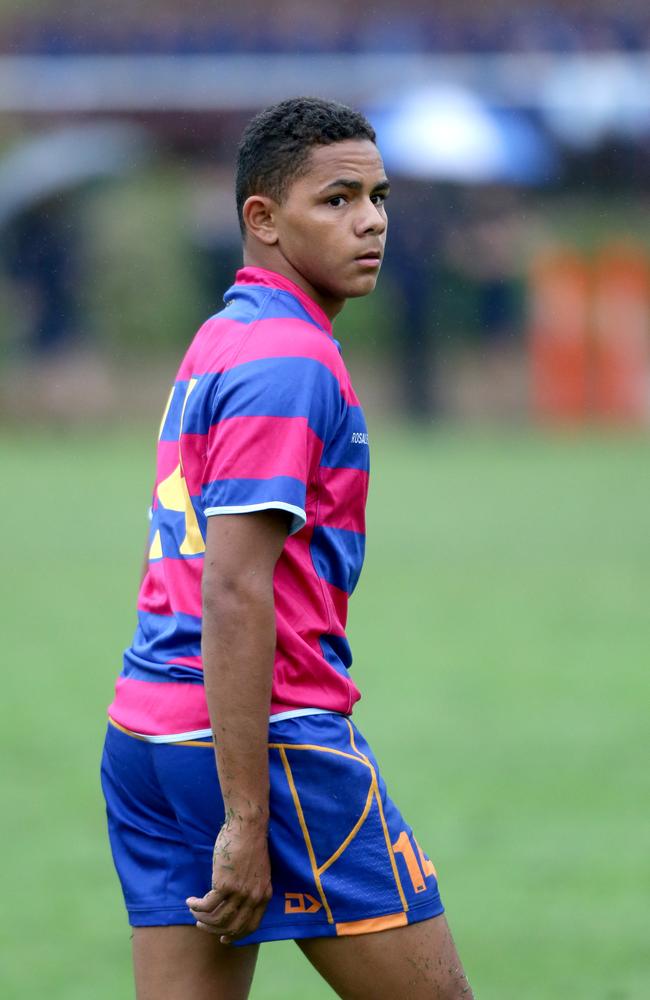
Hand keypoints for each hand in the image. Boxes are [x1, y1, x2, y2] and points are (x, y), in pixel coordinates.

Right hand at [186, 812, 271, 944]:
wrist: (248, 826)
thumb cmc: (250, 843)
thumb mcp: (257, 870)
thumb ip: (251, 887)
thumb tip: (236, 900)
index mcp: (265, 894)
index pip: (251, 926)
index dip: (236, 935)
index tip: (223, 938)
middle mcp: (253, 897)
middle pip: (232, 927)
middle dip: (214, 930)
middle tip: (202, 925)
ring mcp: (239, 892)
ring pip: (217, 919)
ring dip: (202, 920)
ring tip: (193, 912)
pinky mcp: (224, 884)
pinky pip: (206, 906)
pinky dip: (196, 907)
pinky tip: (190, 902)